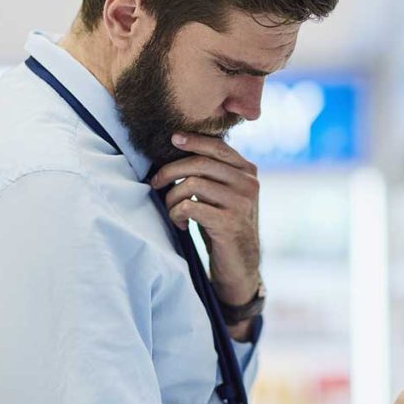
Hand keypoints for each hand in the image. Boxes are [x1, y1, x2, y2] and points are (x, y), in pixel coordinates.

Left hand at [149, 132, 260, 307]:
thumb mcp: (223, 195)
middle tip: (155, 183)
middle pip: (200, 164)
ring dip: (172, 198)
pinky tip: (181, 224)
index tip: (172, 139)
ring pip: (192, 184)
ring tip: (172, 211)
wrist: (240, 265)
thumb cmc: (223, 226)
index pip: (217, 147)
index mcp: (248, 172)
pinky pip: (190, 207)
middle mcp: (248, 184)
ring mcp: (240, 203)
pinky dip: (177, 214)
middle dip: (170, 171)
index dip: (193, 140)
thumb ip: (213, 173)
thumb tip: (179, 147)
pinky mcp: (228, 223)